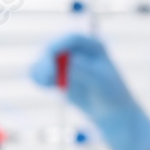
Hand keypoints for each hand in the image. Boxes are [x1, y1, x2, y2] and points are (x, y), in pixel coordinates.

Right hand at [29, 34, 149, 149]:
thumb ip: (87, 70)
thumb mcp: (102, 82)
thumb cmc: (112, 93)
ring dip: (40, 69)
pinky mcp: (57, 74)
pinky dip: (37, 77)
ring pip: (43, 59)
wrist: (110, 110)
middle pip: (54, 47)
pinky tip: (46, 85)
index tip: (51, 58)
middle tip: (49, 77)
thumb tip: (72, 60)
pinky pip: (39, 71)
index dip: (58, 45)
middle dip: (46, 60)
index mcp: (93, 46)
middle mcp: (77, 50)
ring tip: (48, 84)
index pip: (72, 39)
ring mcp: (65, 62)